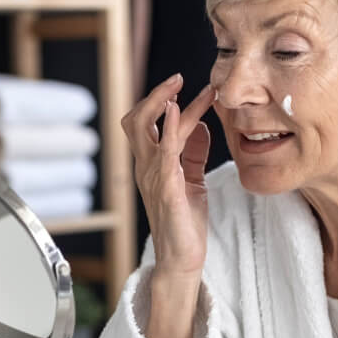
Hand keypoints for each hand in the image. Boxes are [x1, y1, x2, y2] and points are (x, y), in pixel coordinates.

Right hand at [122, 74, 214, 283]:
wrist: (182, 258)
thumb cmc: (185, 223)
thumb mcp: (192, 180)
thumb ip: (193, 153)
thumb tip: (200, 126)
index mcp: (152, 165)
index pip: (153, 124)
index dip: (170, 102)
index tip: (200, 88)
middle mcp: (147, 167)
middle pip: (136, 120)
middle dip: (154, 94)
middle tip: (177, 78)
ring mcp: (153, 176)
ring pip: (144, 129)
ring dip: (163, 103)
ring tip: (180, 86)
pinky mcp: (166, 187)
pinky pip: (164, 151)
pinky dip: (169, 127)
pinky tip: (176, 110)